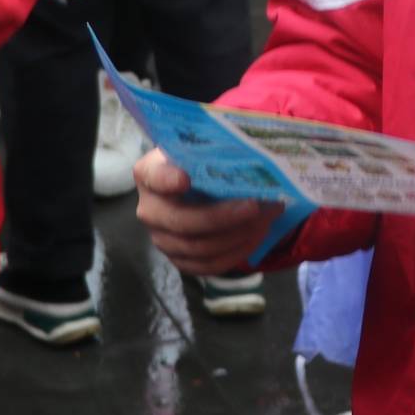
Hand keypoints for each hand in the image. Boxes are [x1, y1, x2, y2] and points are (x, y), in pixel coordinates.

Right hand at [135, 147, 282, 274]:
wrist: (198, 187)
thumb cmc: (201, 162)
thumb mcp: (202, 148)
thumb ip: (215, 149)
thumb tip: (253, 150)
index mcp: (149, 173)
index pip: (154, 176)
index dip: (167, 179)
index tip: (185, 179)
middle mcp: (149, 209)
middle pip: (180, 221)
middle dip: (221, 217)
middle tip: (254, 206)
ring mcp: (162, 238)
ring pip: (198, 248)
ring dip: (236, 236)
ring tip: (264, 220)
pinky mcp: (180, 259)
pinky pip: (208, 265)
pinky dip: (236, 253)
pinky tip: (256, 236)